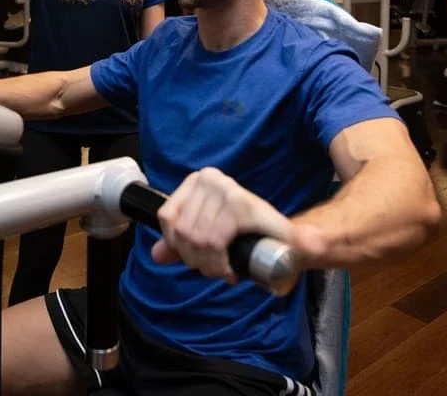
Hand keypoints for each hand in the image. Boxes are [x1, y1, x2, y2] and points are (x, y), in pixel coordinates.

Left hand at [151, 167, 293, 282]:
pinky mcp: (240, 203)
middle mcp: (209, 178)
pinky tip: (231, 269)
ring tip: (225, 269)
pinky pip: (214, 241)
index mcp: (198, 180)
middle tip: (218, 268)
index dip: (178, 246)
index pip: (167, 218)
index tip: (199, 258)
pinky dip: (219, 263)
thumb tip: (156, 254)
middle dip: (197, 260)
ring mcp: (225, 188)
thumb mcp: (209, 238)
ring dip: (210, 265)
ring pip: (197, 238)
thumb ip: (181, 244)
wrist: (290, 244)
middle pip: (182, 231)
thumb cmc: (249, 238)